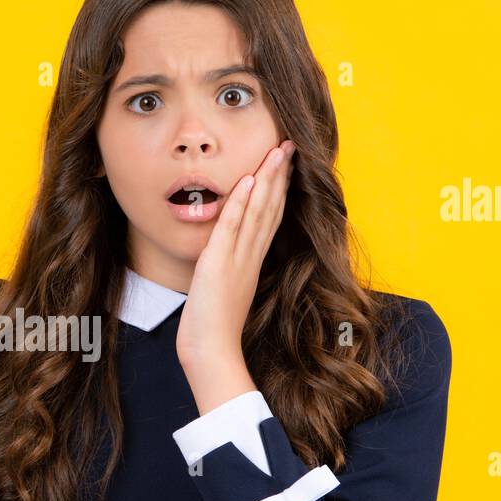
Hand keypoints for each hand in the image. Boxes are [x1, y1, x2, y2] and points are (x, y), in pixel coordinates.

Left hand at [176, 139, 296, 413]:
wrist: (212, 354)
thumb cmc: (213, 332)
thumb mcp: (224, 294)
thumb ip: (230, 274)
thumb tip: (228, 265)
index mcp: (252, 264)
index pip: (270, 219)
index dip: (278, 191)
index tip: (284, 166)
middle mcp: (250, 258)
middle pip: (271, 209)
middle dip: (280, 175)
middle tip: (289, 145)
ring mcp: (237, 260)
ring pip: (258, 212)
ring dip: (268, 179)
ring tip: (278, 150)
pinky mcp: (219, 265)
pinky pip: (232, 228)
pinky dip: (241, 203)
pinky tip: (248, 180)